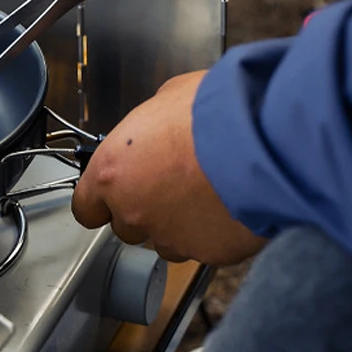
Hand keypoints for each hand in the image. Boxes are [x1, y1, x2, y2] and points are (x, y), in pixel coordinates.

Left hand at [72, 71, 264, 264]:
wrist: (266, 137)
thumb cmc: (216, 111)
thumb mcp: (167, 99)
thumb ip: (148, 127)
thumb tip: (155, 128)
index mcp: (112, 173)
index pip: (86, 208)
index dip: (101, 202)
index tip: (110, 198)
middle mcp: (133, 211)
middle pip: (126, 226)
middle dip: (145, 210)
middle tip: (174, 185)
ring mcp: (170, 236)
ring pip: (165, 242)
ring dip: (179, 225)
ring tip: (206, 195)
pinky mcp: (208, 252)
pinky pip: (204, 247)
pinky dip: (214, 233)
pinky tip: (230, 206)